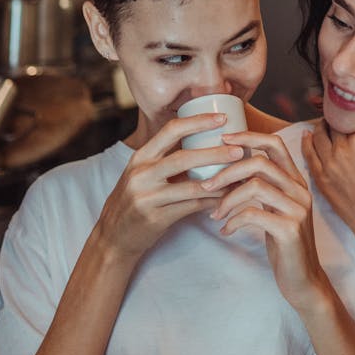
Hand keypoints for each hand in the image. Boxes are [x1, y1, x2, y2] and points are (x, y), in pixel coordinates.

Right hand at [97, 112, 245, 261]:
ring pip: (191, 186)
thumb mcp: (142, 173)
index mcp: (140, 157)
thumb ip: (165, 158)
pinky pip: (191, 207)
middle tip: (240, 150)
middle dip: (215, 153)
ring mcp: (147, 197)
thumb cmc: (136, 199)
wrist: (113, 236)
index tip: (222, 118)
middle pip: (184, 157)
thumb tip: (204, 140)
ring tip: (240, 177)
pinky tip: (227, 198)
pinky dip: (212, 201)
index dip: (198, 122)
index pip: (170, 130)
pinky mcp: (156, 218)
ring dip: (220, 181)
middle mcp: (141, 174)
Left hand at [202, 131, 328, 310]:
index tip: (223, 140)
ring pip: (255, 185)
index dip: (248, 137)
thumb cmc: (283, 244)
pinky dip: (233, 221)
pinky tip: (226, 231)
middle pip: (260, 162)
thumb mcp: (275, 210)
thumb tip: (228, 169)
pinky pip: (253, 214)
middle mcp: (300, 191)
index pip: (275, 144)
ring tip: (215, 213)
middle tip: (206, 185)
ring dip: (227, 199)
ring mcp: (297, 210)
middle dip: (227, 171)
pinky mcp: (289, 230)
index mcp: (296, 182)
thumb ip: (263, 188)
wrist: (303, 281)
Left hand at [302, 123, 354, 239]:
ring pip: (318, 136)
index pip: (353, 118)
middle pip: (333, 124)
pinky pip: (308, 154)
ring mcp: (328, 164)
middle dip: (337, 118)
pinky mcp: (320, 178)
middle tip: (340, 116)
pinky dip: (306, 142)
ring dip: (321, 126)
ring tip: (325, 123)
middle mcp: (341, 150)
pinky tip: (306, 136)